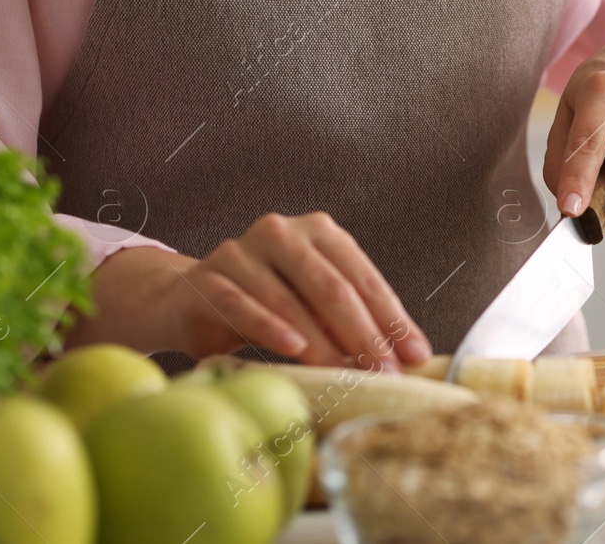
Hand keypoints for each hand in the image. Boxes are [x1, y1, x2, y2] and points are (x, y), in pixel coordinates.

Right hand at [71, 214, 431, 370]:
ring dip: (322, 343)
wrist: (189, 300)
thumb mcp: (313, 306)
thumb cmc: (267, 304)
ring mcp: (241, 251)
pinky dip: (271, 328)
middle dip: (364, 334)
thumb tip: (411, 356)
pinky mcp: (207, 278)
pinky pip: (243, 304)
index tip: (415, 356)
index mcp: (319, 231)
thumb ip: (354, 319)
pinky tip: (294, 350)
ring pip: (290, 300)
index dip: (392, 318)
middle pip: (332, 287)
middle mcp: (282, 232)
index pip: (364, 277)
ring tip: (345, 373)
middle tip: (384, 372)